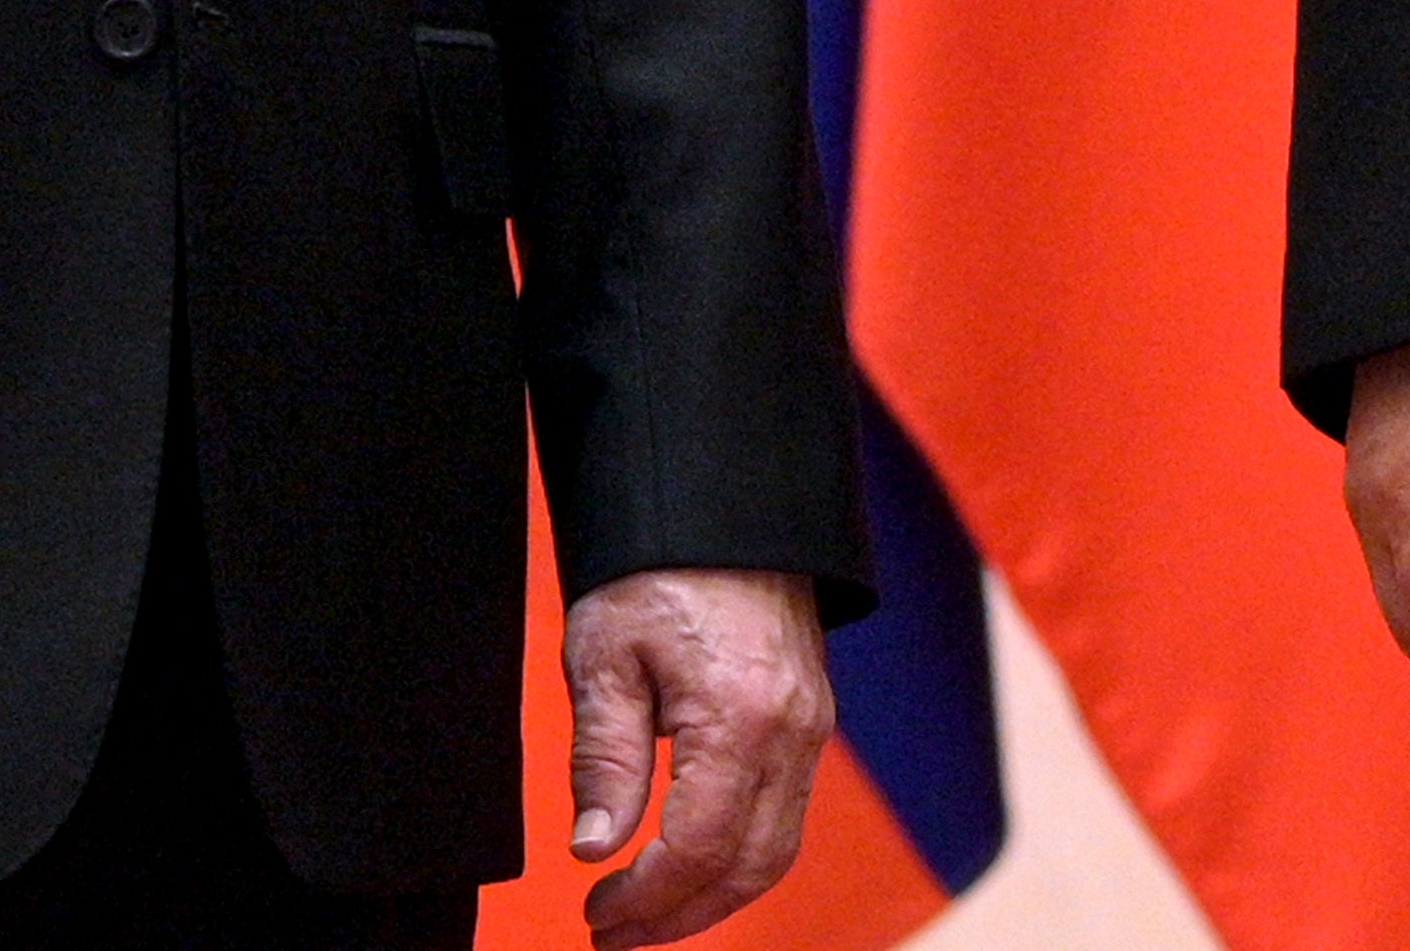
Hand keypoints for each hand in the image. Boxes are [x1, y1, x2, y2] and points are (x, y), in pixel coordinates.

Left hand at [563, 566, 831, 944]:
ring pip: (777, 849)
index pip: (701, 847)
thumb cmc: (656, 564)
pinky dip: (740, 855)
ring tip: (648, 912)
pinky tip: (690, 861)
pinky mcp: (812, 718)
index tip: (596, 910)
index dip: (648, 897)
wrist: (722, 500)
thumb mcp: (606, 655)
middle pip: (752, 866)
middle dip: (682, 915)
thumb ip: (604, 758)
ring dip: (714, 895)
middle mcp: (793, 731)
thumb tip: (597, 848)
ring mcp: (813, 726)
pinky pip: (787, 813)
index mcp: (742, 717)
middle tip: (615, 932)